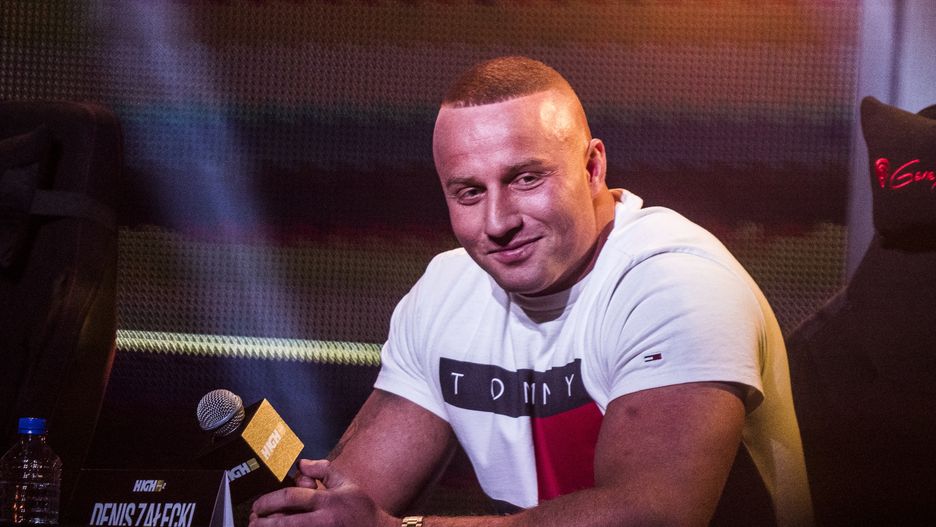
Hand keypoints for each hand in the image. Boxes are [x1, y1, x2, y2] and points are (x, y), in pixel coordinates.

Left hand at [250, 459, 399, 526]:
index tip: (258, 505)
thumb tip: (302, 465)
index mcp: (327, 501)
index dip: (269, 501)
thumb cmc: (361, 510)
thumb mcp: (345, 483)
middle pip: (284, 522)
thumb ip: (323, 470)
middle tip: (253, 521)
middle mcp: (323, 520)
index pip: (292, 497)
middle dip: (263, 522)